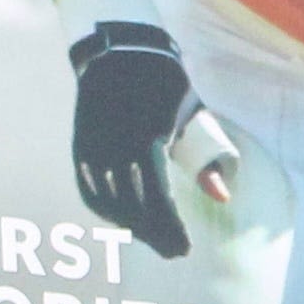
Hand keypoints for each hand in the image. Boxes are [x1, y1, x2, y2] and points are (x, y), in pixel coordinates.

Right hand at [71, 20, 221, 260]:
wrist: (121, 52)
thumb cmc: (167, 85)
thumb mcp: (195, 117)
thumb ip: (207, 160)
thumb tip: (223, 197)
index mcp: (147, 138)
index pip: (157, 197)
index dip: (170, 228)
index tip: (185, 249)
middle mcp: (114, 146)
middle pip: (132, 206)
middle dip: (154, 234)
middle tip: (173, 251)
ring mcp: (92, 147)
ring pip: (107, 201)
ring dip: (131, 225)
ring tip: (154, 239)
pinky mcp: (80, 146)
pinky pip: (89, 188)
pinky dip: (105, 210)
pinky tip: (123, 222)